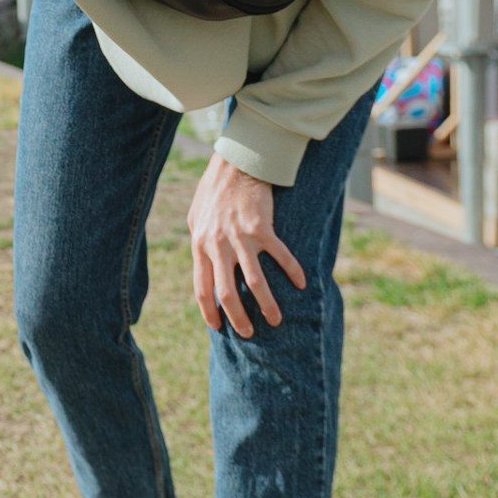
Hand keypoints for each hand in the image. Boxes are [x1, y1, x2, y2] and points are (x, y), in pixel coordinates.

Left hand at [188, 157, 303, 336]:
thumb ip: (199, 241)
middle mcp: (217, 245)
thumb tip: (202, 262)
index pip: (202, 288)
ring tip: (276, 320)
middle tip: (249, 333)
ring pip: (254, 281)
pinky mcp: (262, 228)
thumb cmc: (214, 190)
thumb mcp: (196, 217)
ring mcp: (240, 238)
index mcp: (200, 245)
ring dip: (267, 304)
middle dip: (238, 318)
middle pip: (226, 292)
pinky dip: (292, 270)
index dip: (210, 311)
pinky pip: (279, 256)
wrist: (236, 164)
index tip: (219, 327)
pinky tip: (300, 283)